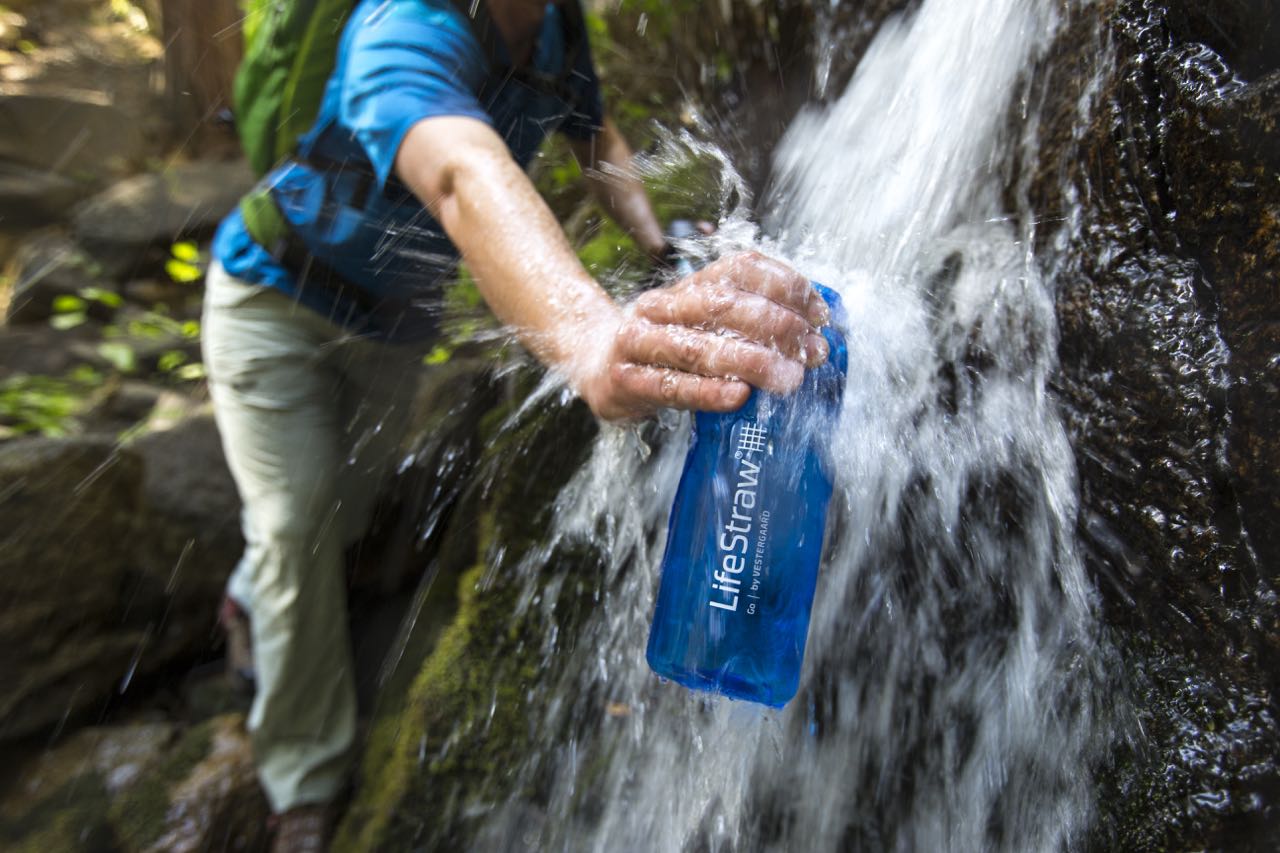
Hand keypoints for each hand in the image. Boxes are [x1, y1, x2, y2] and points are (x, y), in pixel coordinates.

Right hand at [576, 252, 830, 419]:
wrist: (589, 360)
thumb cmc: (661, 347)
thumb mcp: (699, 322)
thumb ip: (744, 321)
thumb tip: (809, 331)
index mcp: (685, 285)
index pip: (740, 269)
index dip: (786, 285)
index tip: (820, 313)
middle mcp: (660, 306)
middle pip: (722, 305)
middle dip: (776, 327)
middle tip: (812, 351)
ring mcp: (636, 343)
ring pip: (697, 347)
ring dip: (751, 361)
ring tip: (788, 377)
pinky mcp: (623, 382)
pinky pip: (670, 386)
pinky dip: (708, 392)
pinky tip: (739, 396)